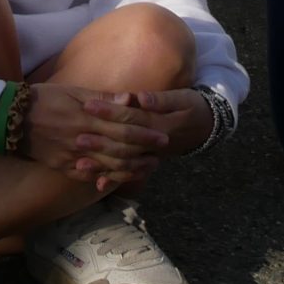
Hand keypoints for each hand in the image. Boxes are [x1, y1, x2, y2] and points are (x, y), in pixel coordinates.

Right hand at [21, 83, 172, 192]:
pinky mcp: (63, 167)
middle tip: (162, 152)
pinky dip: (107, 178)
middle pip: (120, 149)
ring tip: (148, 167)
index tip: (162, 135)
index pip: (122, 127)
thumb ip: (101, 98)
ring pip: (108, 166)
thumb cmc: (43, 98)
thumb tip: (129, 99)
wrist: (10, 118)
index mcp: (86, 117)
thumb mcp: (72, 91)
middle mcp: (82, 139)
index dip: (144, 133)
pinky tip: (120, 178)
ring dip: (131, 168)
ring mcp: (73, 156)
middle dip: (144, 151)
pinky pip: (89, 176)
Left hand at [77, 88, 213, 183]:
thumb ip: (160, 100)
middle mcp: (154, 144)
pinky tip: (98, 185)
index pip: (131, 116)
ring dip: (103, 166)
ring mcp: (151, 155)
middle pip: (124, 144)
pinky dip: (116, 179)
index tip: (88, 105)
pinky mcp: (148, 162)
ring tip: (79, 166)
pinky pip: (131, 174)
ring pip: (125, 164)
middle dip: (101, 143)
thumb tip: (141, 98)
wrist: (206, 128)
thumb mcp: (182, 98)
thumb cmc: (192, 107)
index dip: (110, 111)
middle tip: (77, 139)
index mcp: (160, 124)